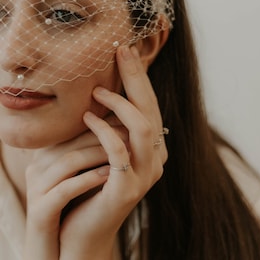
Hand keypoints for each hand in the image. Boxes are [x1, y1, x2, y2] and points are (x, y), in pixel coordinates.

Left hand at [23, 45, 167, 259]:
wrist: (85, 227)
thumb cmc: (93, 181)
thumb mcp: (107, 148)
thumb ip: (114, 125)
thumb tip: (107, 89)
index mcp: (154, 148)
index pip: (150, 106)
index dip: (139, 78)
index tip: (125, 51)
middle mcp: (157, 159)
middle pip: (150, 109)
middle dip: (136, 78)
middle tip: (121, 51)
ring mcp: (146, 174)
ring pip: (142, 127)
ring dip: (119, 103)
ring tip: (96, 91)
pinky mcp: (128, 188)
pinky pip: (118, 150)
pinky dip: (103, 129)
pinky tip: (87, 117)